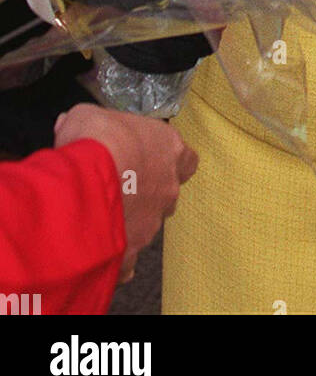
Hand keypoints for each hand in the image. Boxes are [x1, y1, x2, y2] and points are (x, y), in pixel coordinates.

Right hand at [54, 104, 197, 279]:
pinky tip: (100, 252)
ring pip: (148, 223)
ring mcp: (153, 220)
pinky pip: (129, 258)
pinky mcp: (134, 248)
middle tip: (117, 187)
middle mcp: (168, 186)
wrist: (86, 184)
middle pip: (167, 192)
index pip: (186, 158)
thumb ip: (88, 122)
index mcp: (168, 149)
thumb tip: (68, 125)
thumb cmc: (96, 142)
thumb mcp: (86, 117)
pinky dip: (117, 256)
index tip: (149, 159)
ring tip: (99, 214)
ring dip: (129, 219)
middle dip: (146, 191)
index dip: (168, 160)